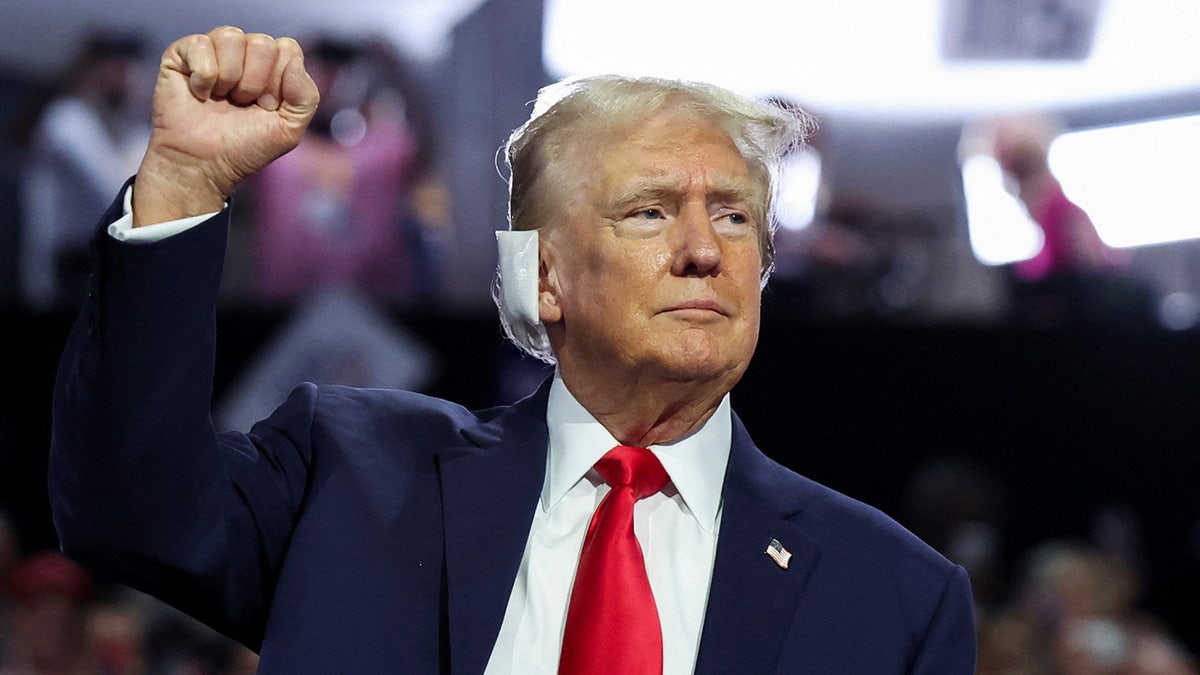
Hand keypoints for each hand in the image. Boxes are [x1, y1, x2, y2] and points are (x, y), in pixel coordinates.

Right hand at [133, 26, 318, 226]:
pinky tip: (200, 94)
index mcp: (273, 66)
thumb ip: (306, 96)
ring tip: (220, 99)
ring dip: (229, 78)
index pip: (288, 49)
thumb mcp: (289, 129)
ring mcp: (214, 50)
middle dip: (254, 83)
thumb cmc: (244, 147)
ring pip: (232, 38)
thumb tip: (294, 61)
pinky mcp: (183, 52)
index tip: (266, 108)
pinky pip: (201, 44)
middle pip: (262, 43)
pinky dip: (203, 77)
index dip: (279, 83)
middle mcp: (245, 53)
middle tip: (241, 105)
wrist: (202, 165)